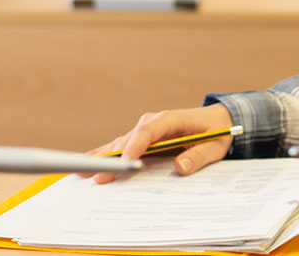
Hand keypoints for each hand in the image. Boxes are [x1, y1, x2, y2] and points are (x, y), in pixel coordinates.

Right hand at [87, 104, 234, 183]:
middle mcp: (153, 122)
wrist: (216, 121)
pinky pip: (121, 147)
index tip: (127, 162)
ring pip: (120, 144)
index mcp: (170, 120)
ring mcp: (145, 130)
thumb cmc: (215, 133)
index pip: (149, 131)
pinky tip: (88, 166)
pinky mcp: (141, 139)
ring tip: (82, 173)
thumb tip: (181, 168)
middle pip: (129, 139)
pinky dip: (105, 156)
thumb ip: (199, 156)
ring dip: (103, 159)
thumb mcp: (214, 146)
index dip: (136, 146)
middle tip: (98, 177)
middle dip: (113, 159)